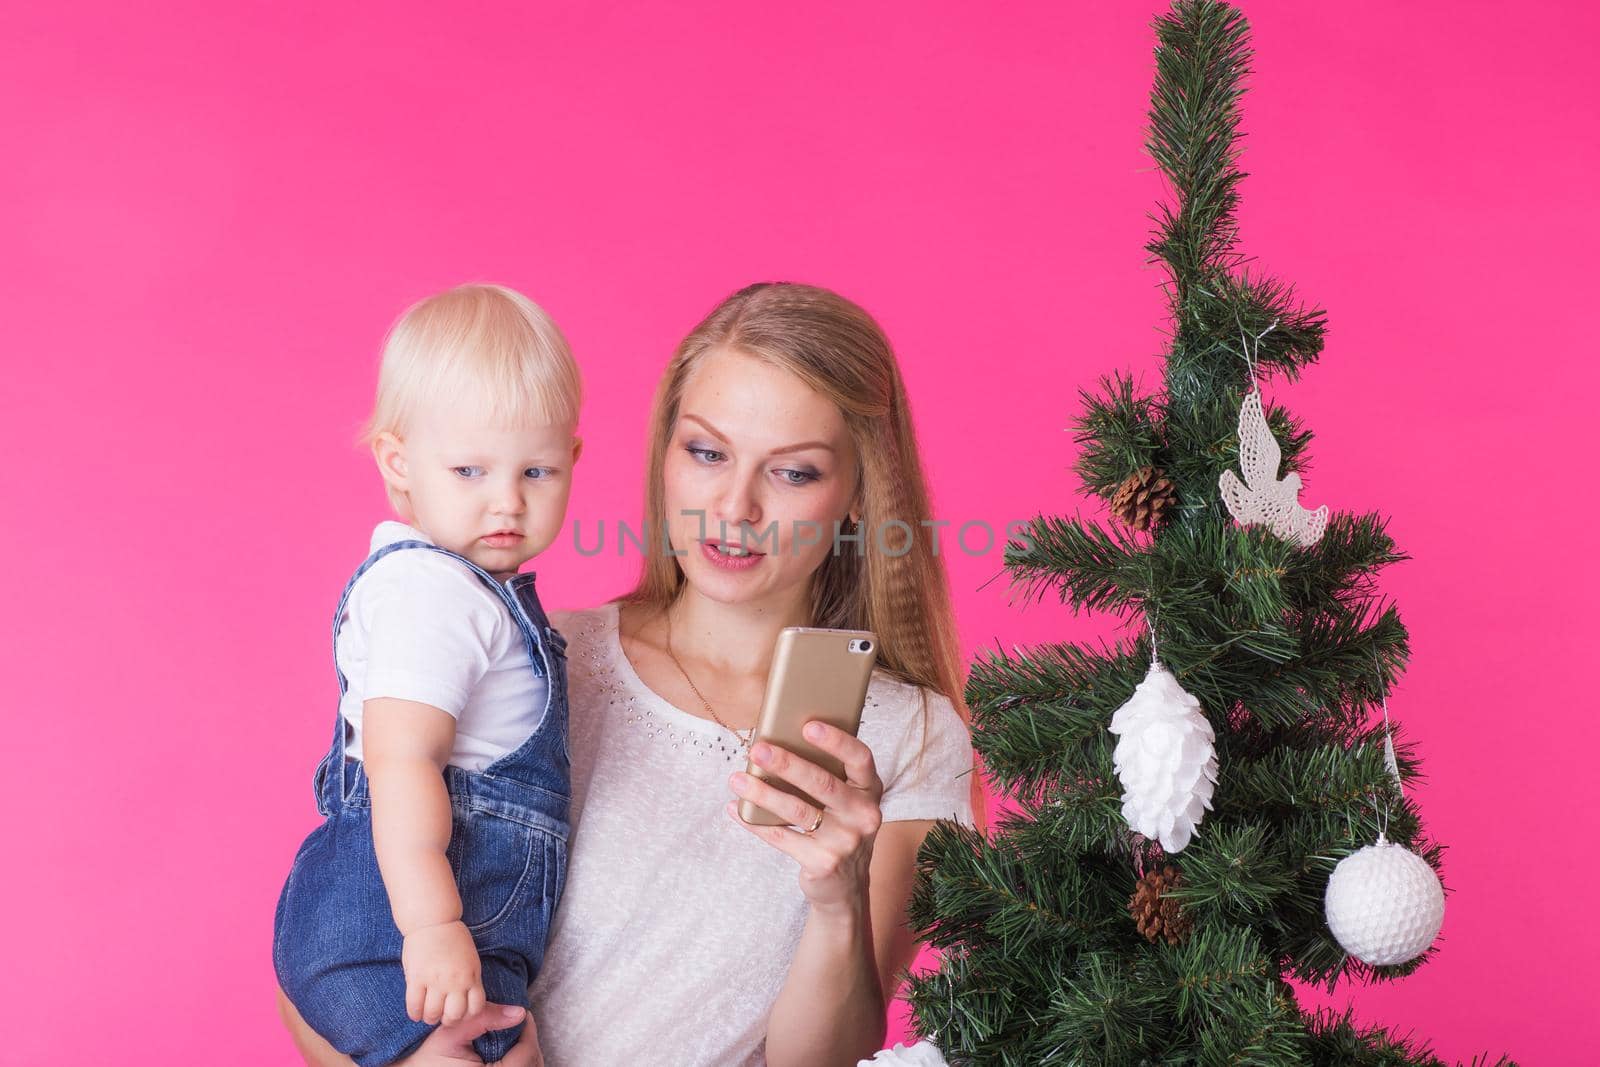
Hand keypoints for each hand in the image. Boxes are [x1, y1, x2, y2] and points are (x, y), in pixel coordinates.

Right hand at [402, 919, 485, 1025]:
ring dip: (430, 1018)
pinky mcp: (416, 978)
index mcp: (472, 975)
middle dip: (449, 1020)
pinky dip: (415, 1013)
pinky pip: (415, 1006)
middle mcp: (456, 981)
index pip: (476, 1007)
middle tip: (442, 1016)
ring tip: (428, 1014)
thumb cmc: (452, 938)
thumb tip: (464, 1000)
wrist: (433, 920)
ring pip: (434, 1014)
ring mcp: (436, 980)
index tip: (460, 1012)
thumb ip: (468, 978)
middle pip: (455, 1015)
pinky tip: (415, 1012)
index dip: (468, 1015)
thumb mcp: (470, 959)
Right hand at [406, 1003, 544, 1066]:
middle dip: (529, 1042)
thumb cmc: (424, 1058)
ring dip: (525, 1055)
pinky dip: (516, 1063)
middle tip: (520, 1023)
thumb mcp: (451, 1033)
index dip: (529, 1031)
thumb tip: (519, 1012)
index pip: (526, 1054)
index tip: (523, 1013)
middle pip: (531, 1063)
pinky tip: (506, 1052)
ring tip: (514, 1037)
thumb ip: (484, 1019)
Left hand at [726, 720, 884, 917]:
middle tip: (758, 750)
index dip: (836, 741)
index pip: (860, 758)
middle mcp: (864, 815)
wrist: (846, 886)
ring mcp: (845, 841)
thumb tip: (779, 744)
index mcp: (870, 790)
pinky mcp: (823, 863)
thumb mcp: (847, 802)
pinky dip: (755, 823)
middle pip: (823, 783)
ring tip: (737, 779)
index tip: (808, 726)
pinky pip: (782, 837)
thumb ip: (829, 776)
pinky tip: (736, 810)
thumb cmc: (839, 828)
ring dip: (763, 793)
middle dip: (787, 764)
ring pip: (797, 810)